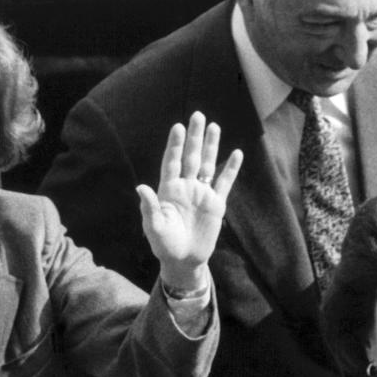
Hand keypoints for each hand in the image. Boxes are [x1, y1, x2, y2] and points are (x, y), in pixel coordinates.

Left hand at [138, 111, 242, 290]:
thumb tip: (141, 187)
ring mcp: (201, 194)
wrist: (183, 260)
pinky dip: (231, 168)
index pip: (172, 162)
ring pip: (208, 165)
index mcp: (168, 190)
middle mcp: (185, 187)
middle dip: (194, 137)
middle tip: (197, 115)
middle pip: (191, 157)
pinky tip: (236, 153)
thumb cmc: (164, 245)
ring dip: (211, 146)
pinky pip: (224, 183)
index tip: (177, 127)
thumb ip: (150, 207)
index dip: (175, 145)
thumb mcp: (154, 227)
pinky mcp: (216, 204)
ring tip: (215, 126)